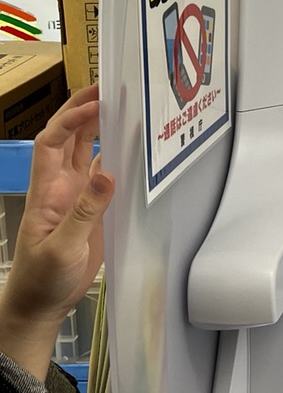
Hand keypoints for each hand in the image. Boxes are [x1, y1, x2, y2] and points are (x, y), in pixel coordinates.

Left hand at [0, 86, 114, 380]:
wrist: (40, 306)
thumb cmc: (42, 278)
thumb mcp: (62, 247)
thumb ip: (84, 212)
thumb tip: (107, 172)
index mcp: (46, 190)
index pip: (52, 142)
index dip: (69, 119)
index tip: (95, 103)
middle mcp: (60, 187)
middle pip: (67, 138)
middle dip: (83, 110)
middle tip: (108, 87)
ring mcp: (75, 198)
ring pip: (85, 153)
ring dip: (99, 128)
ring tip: (123, 106)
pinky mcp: (91, 212)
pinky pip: (103, 177)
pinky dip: (115, 158)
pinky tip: (131, 148)